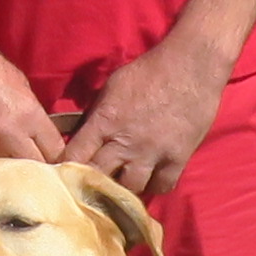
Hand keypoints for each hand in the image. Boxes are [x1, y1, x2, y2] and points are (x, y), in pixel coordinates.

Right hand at [0, 24, 65, 168]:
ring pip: (7, 175)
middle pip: (35, 168)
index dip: (55, 158)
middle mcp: (11, 134)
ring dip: (9, 173)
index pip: (56, 152)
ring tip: (7, 171)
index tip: (50, 160)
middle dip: (36, 170)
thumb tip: (37, 135)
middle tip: (32, 170)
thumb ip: (32, 115)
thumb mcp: (20, 85)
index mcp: (30, 116)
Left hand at [63, 37, 227, 202]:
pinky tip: (150, 179)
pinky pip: (161, 186)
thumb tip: (80, 135)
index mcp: (105, 121)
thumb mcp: (112, 86)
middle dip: (91, 186)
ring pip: (129, 190)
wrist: (191, 65)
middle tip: (90, 190)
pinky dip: (154, 186)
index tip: (64, 177)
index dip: (66, 170)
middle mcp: (126, 142)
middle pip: (98, 178)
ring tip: (121, 186)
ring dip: (123, 190)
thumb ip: (96, 114)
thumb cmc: (149, 71)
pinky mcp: (177, 159)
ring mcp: (152, 153)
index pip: (74, 157)